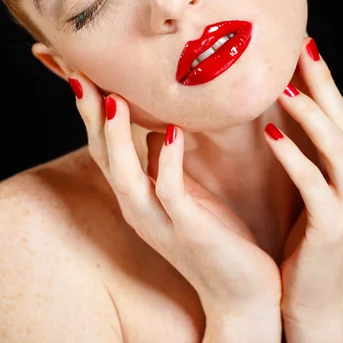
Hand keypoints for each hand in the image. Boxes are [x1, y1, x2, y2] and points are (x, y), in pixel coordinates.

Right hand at [68, 73, 281, 323]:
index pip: (104, 147)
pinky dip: (167, 161)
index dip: (91, 112)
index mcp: (138, 196)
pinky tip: (171, 132)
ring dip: (116, 137)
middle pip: (103, 157)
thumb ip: (163, 164)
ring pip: (125, 176)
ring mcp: (160, 221)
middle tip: (79, 75)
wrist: (241, 290)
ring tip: (112, 99)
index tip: (81, 73)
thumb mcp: (185, 193)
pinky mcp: (189, 230)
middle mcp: (138, 208)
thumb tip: (154, 128)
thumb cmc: (214, 235)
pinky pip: (170, 191)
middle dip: (90, 117)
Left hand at [263, 37, 342, 323]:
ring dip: (306, 111)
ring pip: (334, 145)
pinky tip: (270, 133)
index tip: (303, 45)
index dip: (325, 79)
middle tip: (297, 46)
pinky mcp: (337, 225)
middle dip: (320, 81)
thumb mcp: (334, 190)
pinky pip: (313, 180)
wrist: (318, 300)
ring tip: (280, 85)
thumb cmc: (317, 240)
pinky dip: (292, 154)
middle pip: (342, 120)